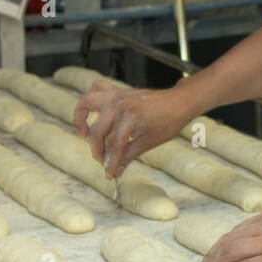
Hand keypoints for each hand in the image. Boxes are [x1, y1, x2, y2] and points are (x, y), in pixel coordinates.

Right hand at [74, 80, 192, 179]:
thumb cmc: (169, 121)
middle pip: (99, 130)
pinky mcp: (118, 91)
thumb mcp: (149, 142)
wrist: (179, 102)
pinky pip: (98, 88)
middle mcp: (120, 104)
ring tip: (86, 133)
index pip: (114, 144)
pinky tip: (93, 114)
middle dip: (98, 149)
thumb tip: (115, 170)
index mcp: (130, 117)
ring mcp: (117, 95)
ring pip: (88, 101)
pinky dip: (91, 99)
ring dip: (81, 117)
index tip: (109, 173)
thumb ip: (128, 155)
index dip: (110, 162)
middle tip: (103, 161)